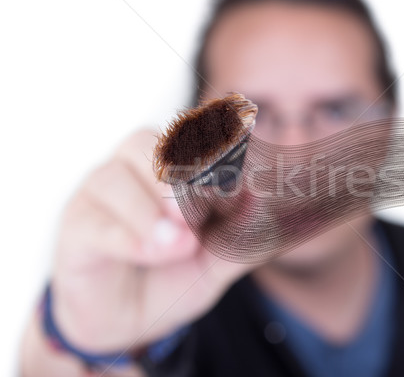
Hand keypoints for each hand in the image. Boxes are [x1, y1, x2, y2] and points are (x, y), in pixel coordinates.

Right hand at [49, 129, 255, 352]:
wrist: (128, 322)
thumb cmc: (173, 276)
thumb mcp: (217, 262)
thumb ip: (244, 237)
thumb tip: (271, 208)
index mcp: (171, 167)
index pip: (191, 137)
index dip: (215, 157)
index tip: (237, 189)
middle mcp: (133, 170)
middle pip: (148, 142)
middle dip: (179, 176)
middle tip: (201, 215)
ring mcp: (99, 194)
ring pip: (116, 176)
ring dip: (151, 207)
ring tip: (179, 243)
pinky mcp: (76, 227)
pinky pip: (96, 221)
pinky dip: (128, 234)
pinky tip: (151, 253)